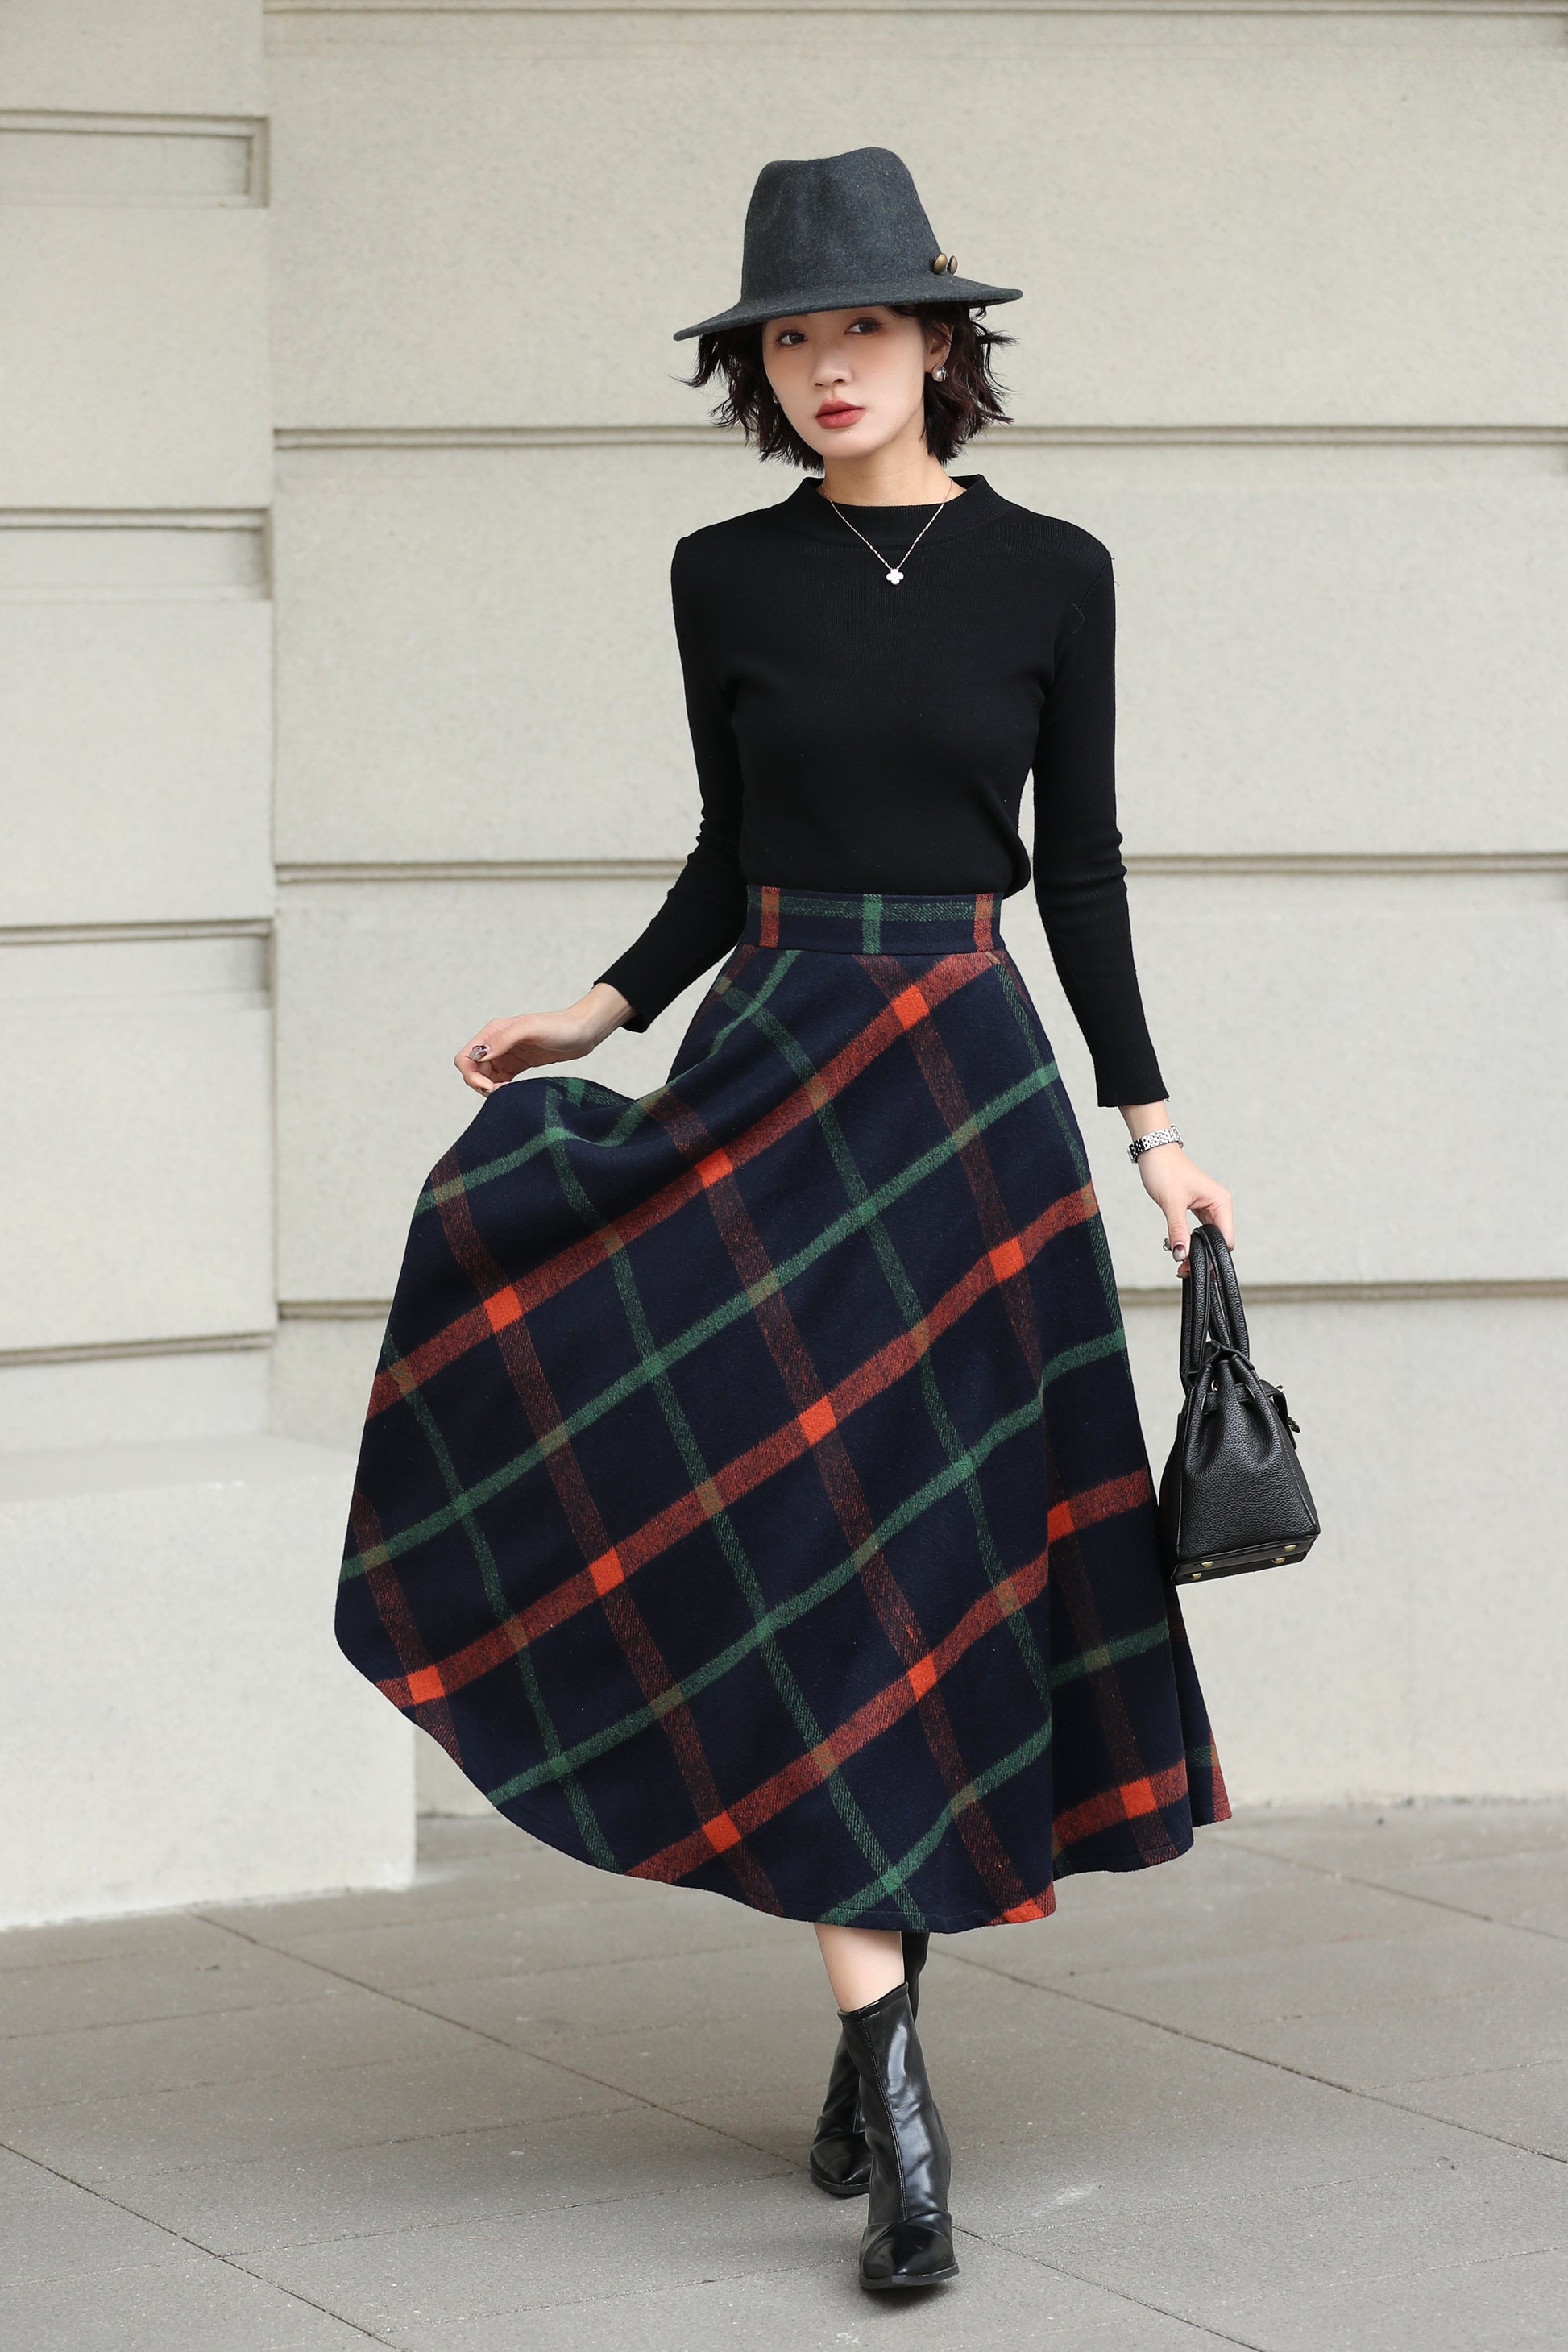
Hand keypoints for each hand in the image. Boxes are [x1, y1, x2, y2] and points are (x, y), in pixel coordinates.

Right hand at [455, 983, 632, 1094]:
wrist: (584, 1032)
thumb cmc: (560, 1027)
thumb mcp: (531, 1029)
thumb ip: (503, 1040)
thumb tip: (479, 1055)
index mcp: (493, 1032)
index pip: (466, 1057)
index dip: (471, 1075)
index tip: (489, 1086)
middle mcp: (496, 1044)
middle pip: (473, 1070)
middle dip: (481, 1085)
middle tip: (502, 1093)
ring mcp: (507, 1056)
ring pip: (485, 1078)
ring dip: (491, 1089)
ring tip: (509, 1093)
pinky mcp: (518, 1066)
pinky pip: (499, 1081)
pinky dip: (500, 1090)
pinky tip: (513, 1093)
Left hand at [1134, 1145, 1233, 1278]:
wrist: (1153, 1151)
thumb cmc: (1164, 1169)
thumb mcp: (1171, 1202)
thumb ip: (1178, 1230)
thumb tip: (1181, 1255)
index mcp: (1221, 1202)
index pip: (1226, 1240)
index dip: (1212, 1256)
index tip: (1192, 1265)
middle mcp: (1219, 1205)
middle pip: (1219, 1241)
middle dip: (1203, 1255)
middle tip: (1181, 1267)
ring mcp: (1209, 1206)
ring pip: (1209, 1237)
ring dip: (1196, 1248)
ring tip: (1178, 1258)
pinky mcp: (1198, 1207)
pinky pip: (1200, 1229)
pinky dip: (1191, 1239)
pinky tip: (1178, 1244)